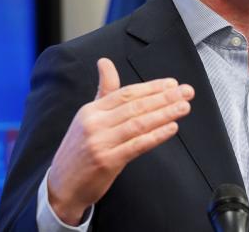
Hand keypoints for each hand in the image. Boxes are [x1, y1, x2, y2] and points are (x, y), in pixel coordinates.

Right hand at [47, 58, 193, 224]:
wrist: (62, 186)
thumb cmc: (80, 149)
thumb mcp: (88, 117)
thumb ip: (104, 91)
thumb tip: (105, 62)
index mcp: (91, 110)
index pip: (126, 93)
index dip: (151, 87)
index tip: (173, 83)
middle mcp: (95, 123)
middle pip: (135, 106)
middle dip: (165, 97)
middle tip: (187, 92)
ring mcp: (100, 143)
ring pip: (139, 124)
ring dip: (165, 114)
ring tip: (184, 107)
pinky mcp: (107, 162)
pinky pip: (137, 145)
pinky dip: (156, 135)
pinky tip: (171, 128)